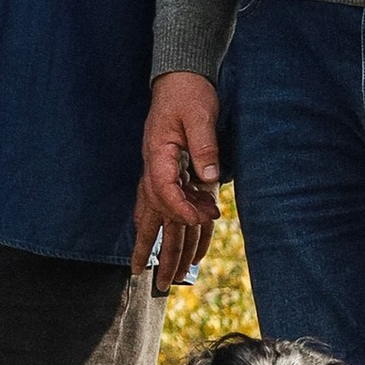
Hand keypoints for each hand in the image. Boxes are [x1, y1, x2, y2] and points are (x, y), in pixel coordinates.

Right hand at [133, 72, 222, 289]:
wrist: (179, 80)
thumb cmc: (188, 94)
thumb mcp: (199, 114)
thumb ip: (205, 146)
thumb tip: (209, 179)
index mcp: (158, 156)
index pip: (164, 192)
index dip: (183, 209)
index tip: (203, 217)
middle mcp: (156, 171)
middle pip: (155, 218)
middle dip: (159, 252)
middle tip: (161, 284)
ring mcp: (162, 175)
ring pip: (162, 219)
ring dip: (166, 249)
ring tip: (168, 280)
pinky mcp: (174, 175)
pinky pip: (174, 209)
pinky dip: (179, 230)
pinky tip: (186, 251)